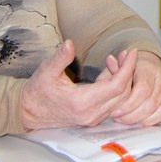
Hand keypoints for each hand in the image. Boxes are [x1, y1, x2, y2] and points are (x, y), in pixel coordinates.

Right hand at [20, 40, 136, 129]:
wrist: (29, 111)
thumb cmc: (38, 91)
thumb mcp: (46, 71)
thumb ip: (59, 58)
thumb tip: (69, 44)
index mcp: (81, 102)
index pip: (116, 86)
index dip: (127, 68)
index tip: (131, 52)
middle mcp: (91, 113)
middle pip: (123, 93)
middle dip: (127, 72)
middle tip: (125, 54)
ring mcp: (93, 118)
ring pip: (120, 99)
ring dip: (122, 79)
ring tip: (114, 59)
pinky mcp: (93, 117)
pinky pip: (112, 102)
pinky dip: (115, 86)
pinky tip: (109, 71)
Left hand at [102, 50, 160, 125]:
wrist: (148, 67)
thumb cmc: (133, 71)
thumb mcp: (120, 67)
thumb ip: (115, 68)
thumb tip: (110, 60)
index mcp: (148, 68)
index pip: (143, 89)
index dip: (129, 104)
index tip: (116, 112)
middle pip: (151, 103)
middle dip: (133, 116)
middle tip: (120, 119)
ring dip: (145, 121)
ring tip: (132, 120)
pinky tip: (148, 120)